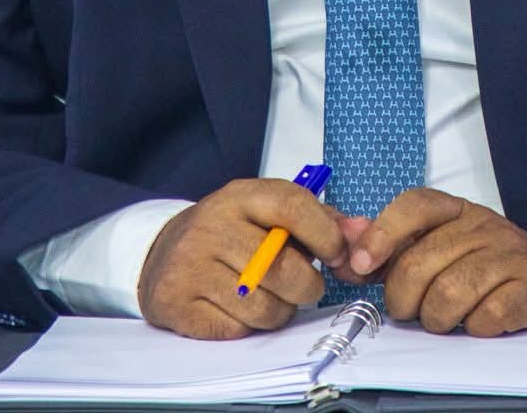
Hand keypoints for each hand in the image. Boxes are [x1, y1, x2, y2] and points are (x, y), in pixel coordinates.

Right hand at [138, 178, 348, 338]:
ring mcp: (189, 266)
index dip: (326, 236)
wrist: (162, 253)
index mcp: (239, 196)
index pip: (292, 206)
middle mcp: (211, 226)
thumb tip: (364, 231)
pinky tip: (239, 310)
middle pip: (281, 267)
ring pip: (262, 307)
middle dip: (307, 286)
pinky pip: (234, 330)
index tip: (336, 256)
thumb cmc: (232, 233)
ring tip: (270, 298)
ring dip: (279, 312)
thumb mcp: (270, 214)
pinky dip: (247, 327)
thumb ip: (322, 221)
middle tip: (303, 287)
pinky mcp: (175, 304)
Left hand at [339, 187, 526, 335]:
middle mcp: (486, 225)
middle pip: (420, 262)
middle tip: (412, 311)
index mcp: (458, 212)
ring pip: (449, 293)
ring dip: (437, 319)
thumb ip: (390, 245)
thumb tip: (343, 234)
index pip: (414, 205)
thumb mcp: (440, 249)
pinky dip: (473, 329)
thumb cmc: (487, 269)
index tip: (360, 265)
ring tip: (445, 321)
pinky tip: (478, 324)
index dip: (381, 234)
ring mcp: (512, 254)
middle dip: (404, 298)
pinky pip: (485, 317)